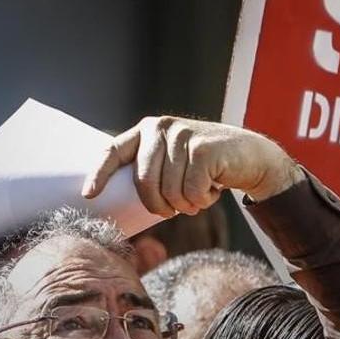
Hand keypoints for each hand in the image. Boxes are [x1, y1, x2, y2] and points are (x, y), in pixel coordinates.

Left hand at [82, 116, 303, 217]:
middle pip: (144, 182)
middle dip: (159, 206)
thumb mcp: (172, 162)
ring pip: (171, 191)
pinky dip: (203, 200)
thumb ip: (150, 171)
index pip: (114, 150)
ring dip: (187, 204)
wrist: (250, 156)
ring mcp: (183, 135)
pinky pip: (192, 192)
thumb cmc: (205, 167)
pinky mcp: (204, 147)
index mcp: (147, 131)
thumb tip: (116, 201)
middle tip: (174, 210)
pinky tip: (213, 188)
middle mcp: (161, 128)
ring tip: (199, 193)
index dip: (99, 173)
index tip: (89, 195)